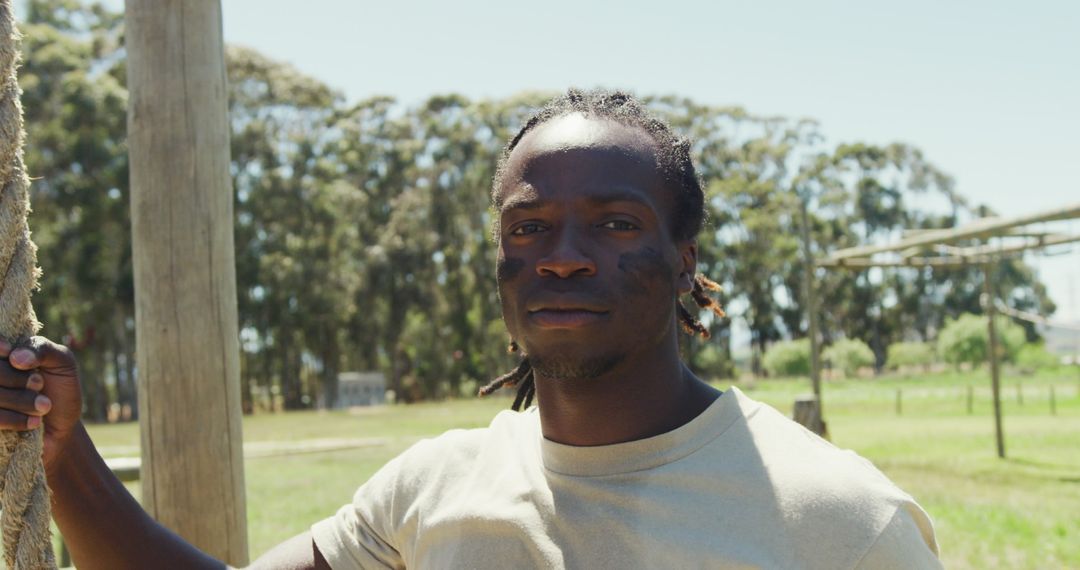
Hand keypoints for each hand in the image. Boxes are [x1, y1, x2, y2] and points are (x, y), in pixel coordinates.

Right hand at [0, 336, 82, 469]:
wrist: (62, 427)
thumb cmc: (61, 389)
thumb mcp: (62, 362)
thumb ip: (43, 349)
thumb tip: (16, 357)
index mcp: (3, 353)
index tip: (11, 353)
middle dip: (17, 378)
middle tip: (39, 384)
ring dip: (21, 400)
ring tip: (44, 405)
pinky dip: (15, 419)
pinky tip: (34, 421)